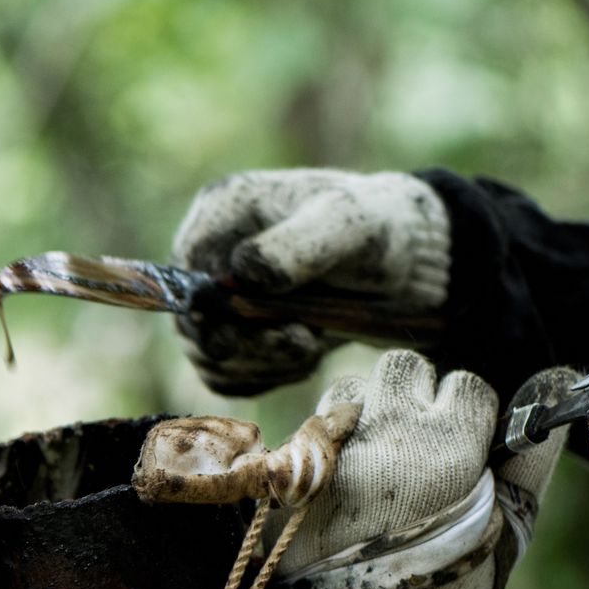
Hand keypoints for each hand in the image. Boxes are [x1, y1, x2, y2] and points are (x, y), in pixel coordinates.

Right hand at [172, 169, 450, 394]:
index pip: (186, 275)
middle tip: (304, 344)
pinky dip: (265, 377)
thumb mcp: (345, 225)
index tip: (282, 324)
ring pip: (209, 356)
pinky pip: (229, 375)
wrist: (402, 262)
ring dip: (262, 365)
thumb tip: (241, 274)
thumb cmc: (375, 227)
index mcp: (220, 212)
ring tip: (311, 346)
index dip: (222, 311)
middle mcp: (208, 255)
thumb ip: (295, 247)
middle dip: (248, 345)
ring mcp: (219, 298)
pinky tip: (303, 358)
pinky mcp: (235, 333)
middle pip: (194, 323)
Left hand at [269, 351, 573, 588]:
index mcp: (449, 448)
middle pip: (403, 367)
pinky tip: (341, 471)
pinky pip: (313, 423)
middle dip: (414, 393)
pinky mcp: (299, 469)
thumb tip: (557, 393)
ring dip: (366, 408)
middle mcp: (390, 436)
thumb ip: (532, 458)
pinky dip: (329, 438)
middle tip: (414, 434)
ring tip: (374, 451)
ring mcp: (338, 449)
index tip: (463, 440)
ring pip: (352, 387)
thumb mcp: (508, 525)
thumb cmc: (448, 584)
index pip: (466, 385)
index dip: (467, 412)